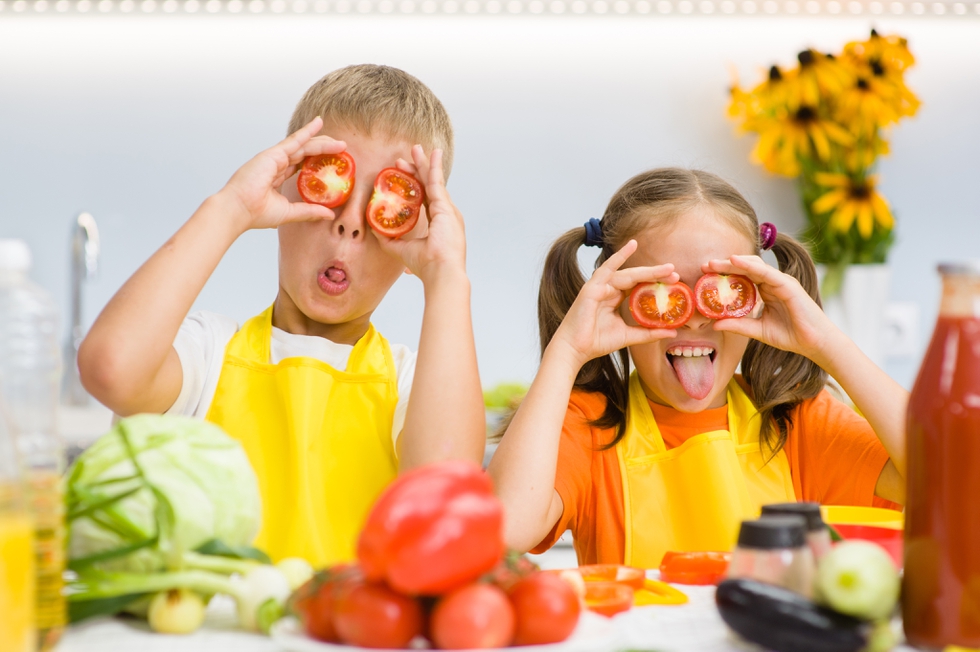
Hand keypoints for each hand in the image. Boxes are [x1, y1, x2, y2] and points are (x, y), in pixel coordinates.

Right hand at [217, 117, 346, 231]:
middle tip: (342, 149)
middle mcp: (277, 164)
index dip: (317, 161)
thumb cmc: (256, 213)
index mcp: (277, 177)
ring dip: (323, 142)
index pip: (302, 165)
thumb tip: (329, 215)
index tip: (333, 162)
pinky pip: (295, 140)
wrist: (238, 210)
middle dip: (324, 149)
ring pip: (304, 145)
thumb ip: (309, 211)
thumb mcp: (290, 212)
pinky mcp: (274, 154)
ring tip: (341, 143)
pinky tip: (319, 124)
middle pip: (305, 152)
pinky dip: (307, 131)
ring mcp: (275, 157)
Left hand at [374, 146, 465, 283]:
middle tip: (405, 157)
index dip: (412, 185)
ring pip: (432, 180)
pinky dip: (434, 167)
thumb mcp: (401, 250)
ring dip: (424, 164)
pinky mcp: (445, 206)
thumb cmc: (426, 266)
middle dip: (417, 170)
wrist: (441, 272)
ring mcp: (447, 209)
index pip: (425, 198)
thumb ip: (388, 239)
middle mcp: (445, 214)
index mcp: (438, 223)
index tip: (400, 174)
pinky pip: (437, 182)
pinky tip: (432, 154)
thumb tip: (373, 228)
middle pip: (429, 186)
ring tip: (416, 149)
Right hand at [550, 240, 678, 369]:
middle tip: (675, 273)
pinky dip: (619, 256)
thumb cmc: (596, 341)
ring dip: (647, 270)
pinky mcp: (592, 288)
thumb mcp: (628, 336)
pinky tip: (632, 245)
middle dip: (656, 274)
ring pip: (628, 274)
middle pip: (636, 277)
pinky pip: (608, 268)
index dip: (656, 282)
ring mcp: (600, 287)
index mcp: (615, 298)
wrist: (576, 349)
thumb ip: (648, 332)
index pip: (639, 285)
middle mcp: (608, 289)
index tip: (675, 282)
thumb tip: (673, 330)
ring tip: (667, 269)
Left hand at [706, 255, 837, 362]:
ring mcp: (781, 282)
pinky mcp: (788, 285)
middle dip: (725, 265)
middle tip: (704, 265)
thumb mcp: (758, 330)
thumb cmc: (791, 335)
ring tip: (714, 263)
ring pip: (754, 266)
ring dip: (733, 263)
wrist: (814, 343)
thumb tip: (715, 324)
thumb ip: (738, 326)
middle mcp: (772, 283)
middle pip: (746, 268)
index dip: (724, 273)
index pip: (743, 277)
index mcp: (766, 291)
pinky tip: (735, 262)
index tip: (705, 273)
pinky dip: (750, 266)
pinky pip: (766, 272)